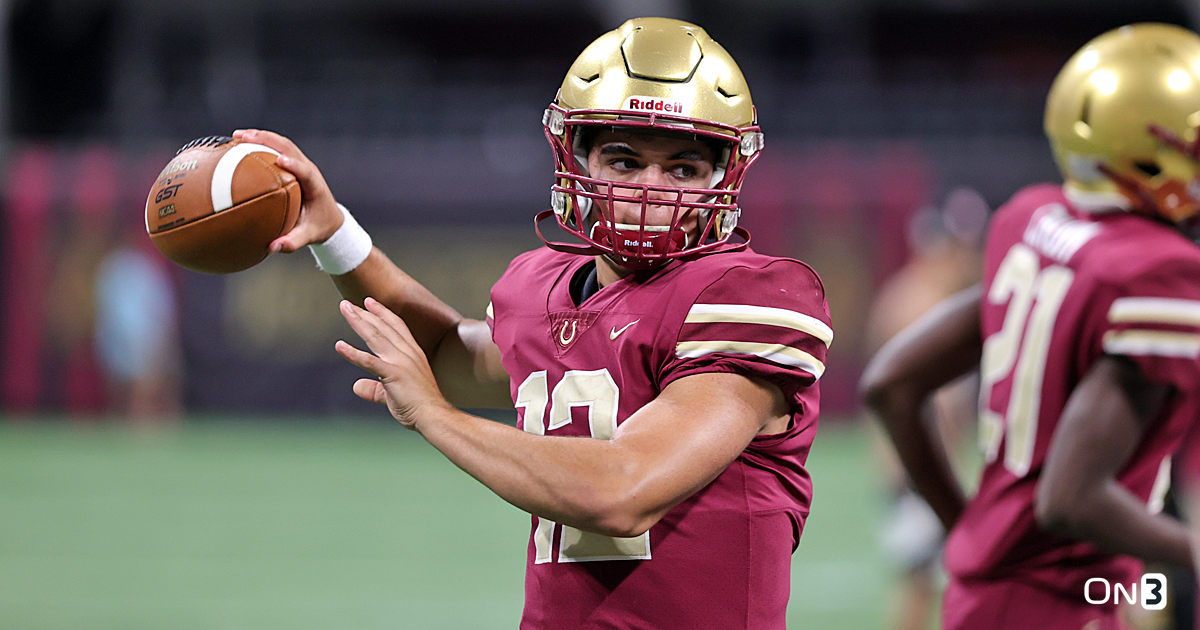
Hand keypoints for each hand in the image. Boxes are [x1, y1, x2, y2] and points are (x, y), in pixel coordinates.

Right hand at [232, 129, 343, 252]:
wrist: (331, 219)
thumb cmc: (319, 228)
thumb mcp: (309, 236)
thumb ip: (293, 242)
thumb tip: (272, 248)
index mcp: (315, 185)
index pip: (306, 171)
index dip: (294, 164)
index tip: (280, 160)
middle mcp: (309, 170)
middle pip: (289, 148)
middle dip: (267, 140)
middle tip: (242, 137)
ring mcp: (301, 164)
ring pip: (282, 144)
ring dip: (261, 137)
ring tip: (236, 135)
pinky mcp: (294, 164)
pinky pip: (277, 149)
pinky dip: (260, 144)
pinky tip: (240, 144)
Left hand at [335, 297, 450, 429]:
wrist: (434, 416)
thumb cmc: (418, 407)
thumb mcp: (392, 394)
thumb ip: (374, 389)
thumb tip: (356, 387)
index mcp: (413, 354)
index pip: (396, 327)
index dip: (382, 313)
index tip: (369, 302)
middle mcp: (407, 353)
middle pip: (383, 327)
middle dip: (365, 313)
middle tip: (348, 304)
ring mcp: (400, 362)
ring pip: (375, 336)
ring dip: (358, 321)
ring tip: (344, 308)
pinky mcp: (392, 374)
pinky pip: (368, 361)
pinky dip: (352, 353)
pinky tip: (339, 345)